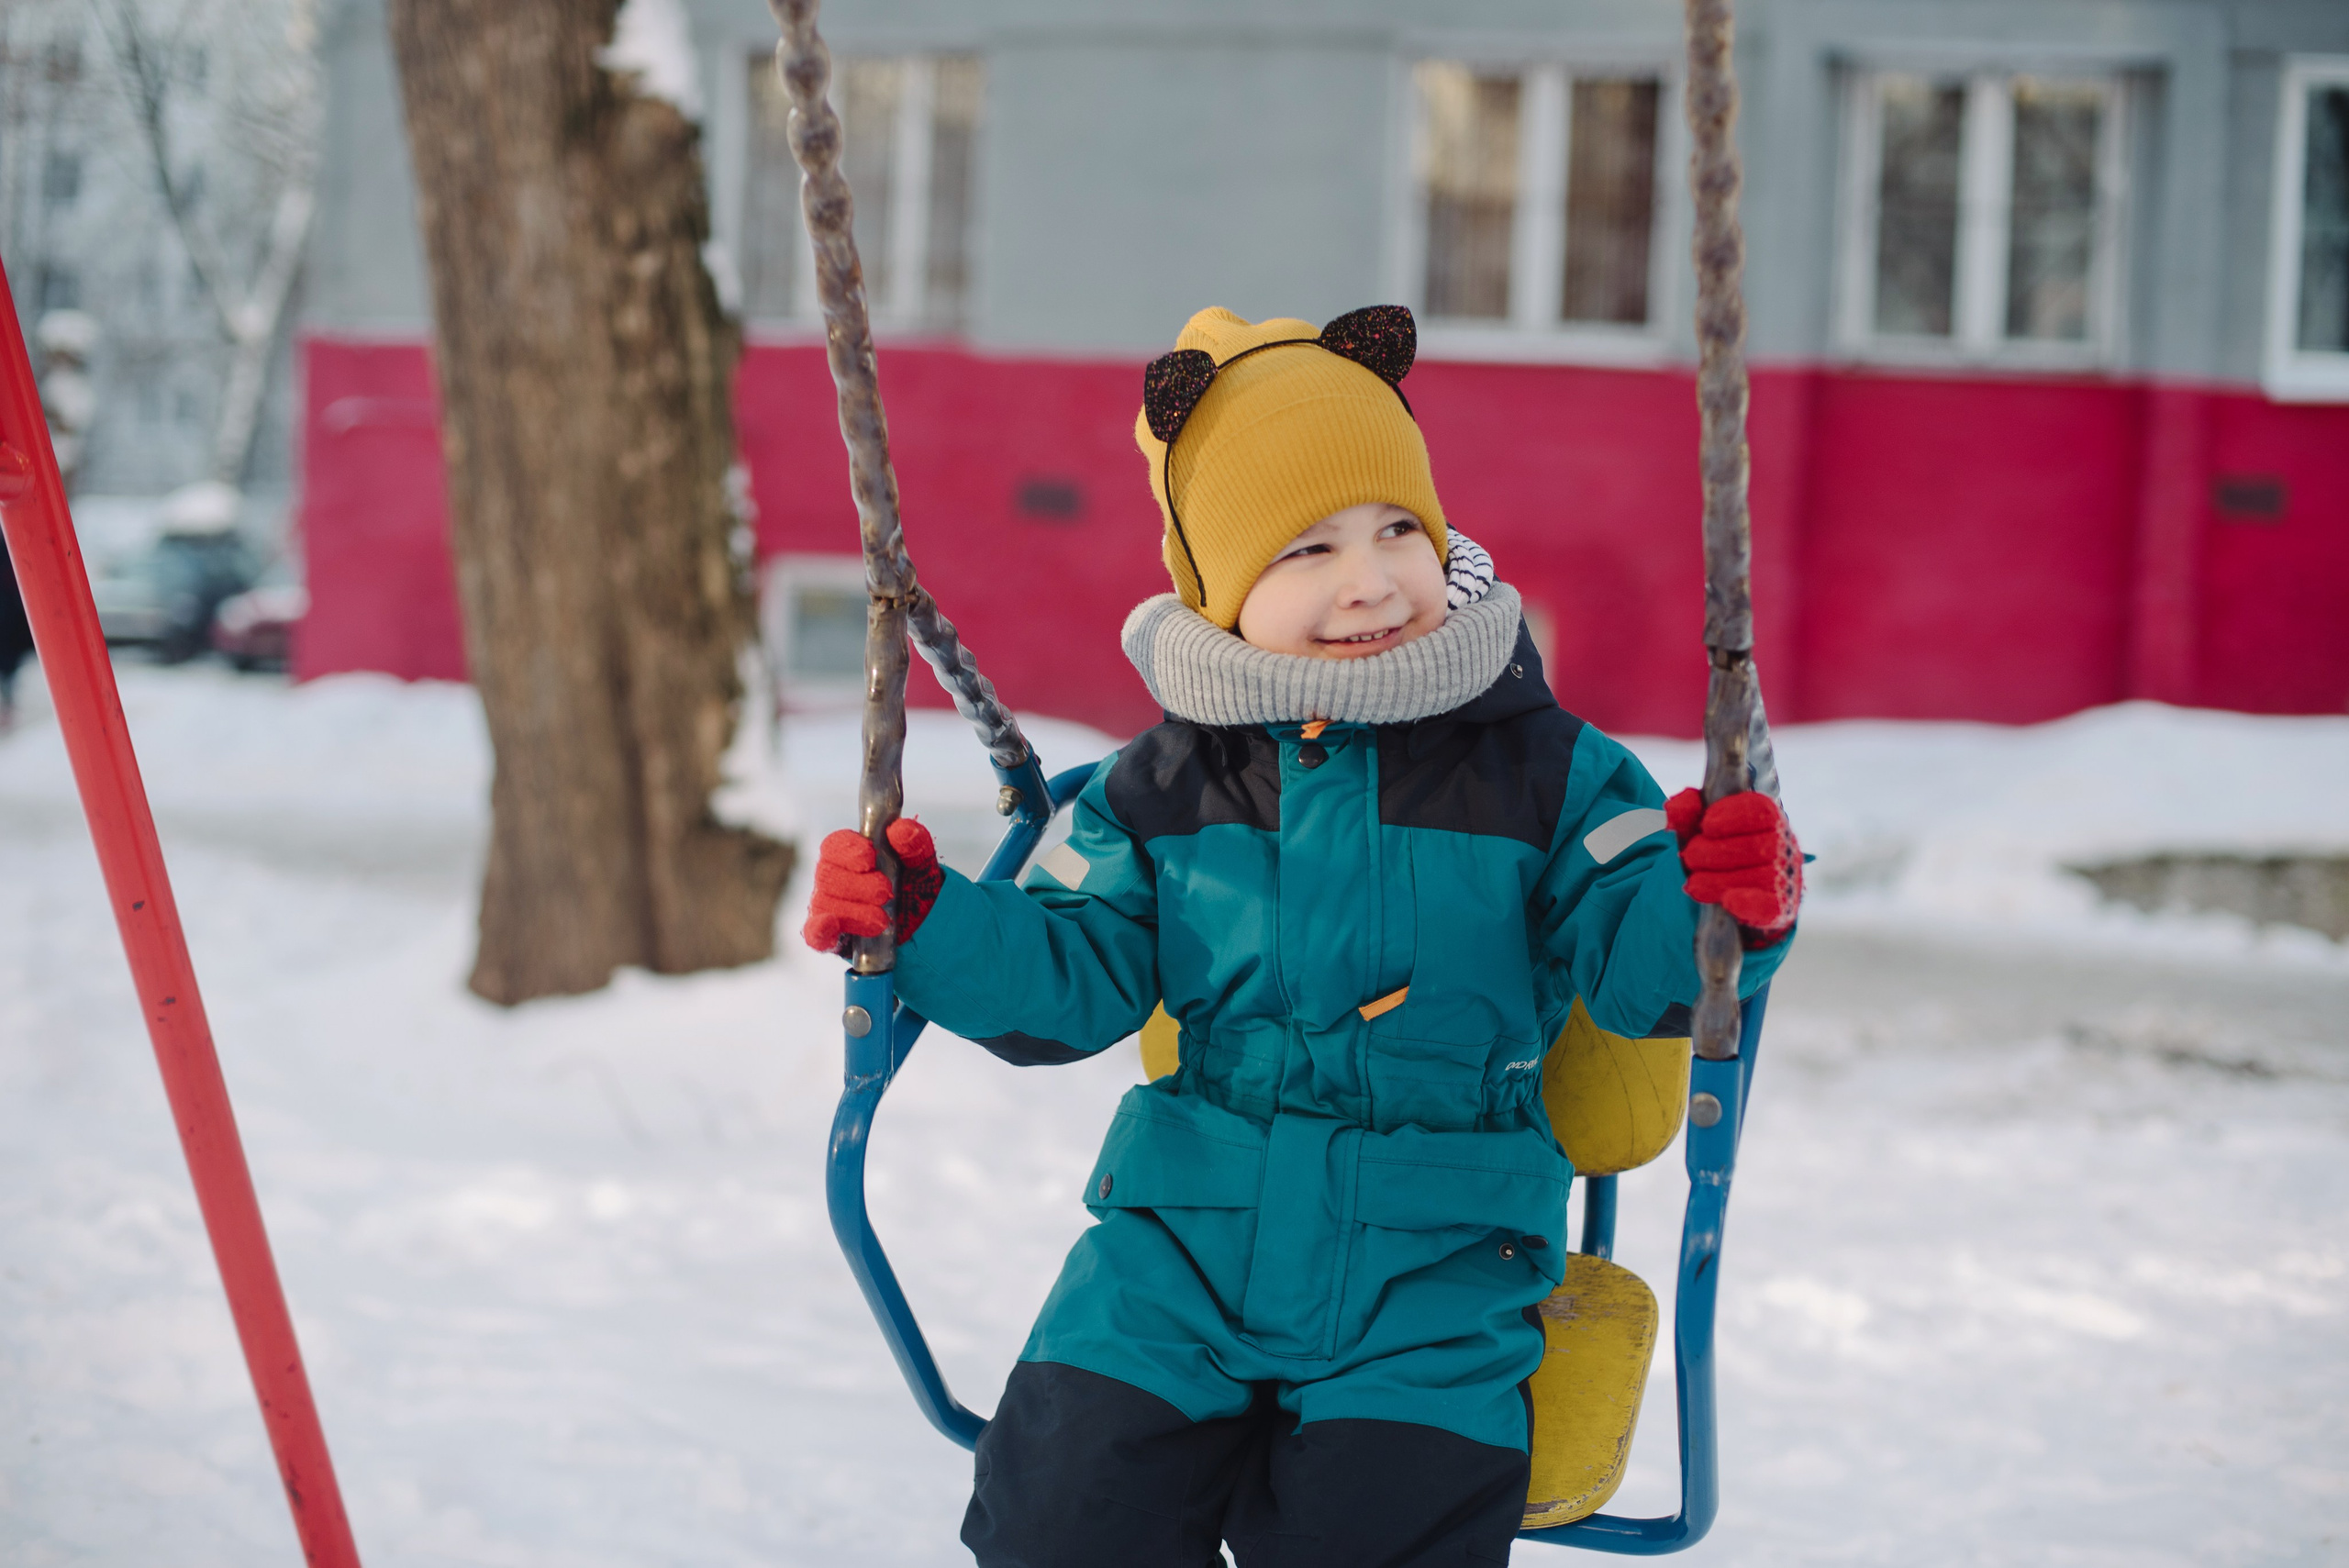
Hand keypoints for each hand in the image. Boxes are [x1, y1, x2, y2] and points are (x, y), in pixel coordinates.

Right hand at [800, 818, 945, 954]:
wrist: (922, 923)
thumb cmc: (912, 884)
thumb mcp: (920, 862)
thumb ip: (914, 843)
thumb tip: (901, 830)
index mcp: (851, 854)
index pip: (835, 845)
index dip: (849, 850)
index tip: (869, 857)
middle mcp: (833, 878)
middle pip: (828, 875)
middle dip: (858, 885)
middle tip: (885, 893)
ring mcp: (828, 907)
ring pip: (825, 904)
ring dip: (855, 912)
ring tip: (882, 920)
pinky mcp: (829, 936)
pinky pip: (814, 933)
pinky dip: (820, 930)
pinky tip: (832, 928)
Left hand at [1664, 788, 1799, 945]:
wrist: (1736, 891)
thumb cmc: (1720, 850)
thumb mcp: (1700, 827)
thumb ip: (1688, 811)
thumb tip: (1676, 808)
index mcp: (1767, 820)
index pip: (1760, 810)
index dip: (1733, 815)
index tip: (1706, 825)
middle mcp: (1783, 846)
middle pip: (1758, 846)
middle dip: (1716, 852)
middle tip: (1690, 857)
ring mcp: (1784, 878)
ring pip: (1761, 876)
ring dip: (1720, 880)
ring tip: (1693, 883)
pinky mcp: (1780, 908)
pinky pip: (1772, 906)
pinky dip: (1750, 903)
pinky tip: (1728, 900)